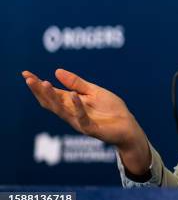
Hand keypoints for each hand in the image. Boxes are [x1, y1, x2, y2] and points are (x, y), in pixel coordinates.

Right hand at [22, 69, 144, 150]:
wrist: (128, 127)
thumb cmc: (111, 110)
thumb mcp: (94, 92)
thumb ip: (77, 83)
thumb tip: (56, 71)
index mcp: (72, 103)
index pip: (52, 94)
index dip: (39, 85)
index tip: (26, 74)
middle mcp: (72, 113)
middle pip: (51, 102)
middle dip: (39, 91)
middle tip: (28, 79)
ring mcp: (80, 122)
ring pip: (62, 110)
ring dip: (53, 97)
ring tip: (44, 83)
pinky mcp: (92, 129)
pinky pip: (82, 118)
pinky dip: (77, 106)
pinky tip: (72, 95)